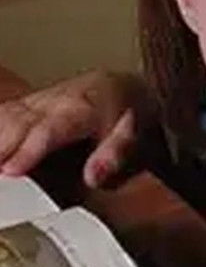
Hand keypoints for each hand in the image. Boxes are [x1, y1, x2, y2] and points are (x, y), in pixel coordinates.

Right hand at [0, 70, 140, 187]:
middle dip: (2, 146)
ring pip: (7, 114)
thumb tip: (92, 177)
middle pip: (19, 121)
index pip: (50, 130)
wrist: (127, 89)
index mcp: (81, 109)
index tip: (10, 170)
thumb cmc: (127, 117)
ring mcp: (40, 99)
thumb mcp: (131, 137)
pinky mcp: (29, 103)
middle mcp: (56, 101)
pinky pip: (5, 111)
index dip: (29, 150)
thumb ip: (113, 156)